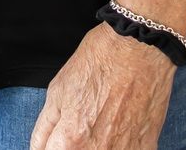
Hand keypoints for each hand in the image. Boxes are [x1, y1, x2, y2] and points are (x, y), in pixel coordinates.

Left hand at [29, 21, 177, 149]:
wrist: (139, 47)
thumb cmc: (100, 60)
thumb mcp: (58, 89)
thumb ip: (45, 128)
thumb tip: (39, 149)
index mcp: (71, 141)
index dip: (53, 147)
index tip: (59, 137)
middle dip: (74, 145)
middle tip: (82, 122)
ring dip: (97, 146)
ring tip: (103, 122)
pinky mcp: (146, 148)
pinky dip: (121, 145)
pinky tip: (120, 125)